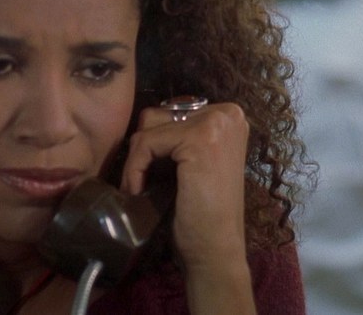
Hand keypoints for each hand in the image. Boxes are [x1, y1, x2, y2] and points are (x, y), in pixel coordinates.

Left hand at [121, 102, 255, 313]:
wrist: (216, 249)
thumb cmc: (203, 212)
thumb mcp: (192, 163)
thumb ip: (177, 137)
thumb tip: (142, 121)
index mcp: (228, 116)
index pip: (170, 113)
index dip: (152, 144)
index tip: (149, 174)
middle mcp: (227, 114)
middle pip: (156, 116)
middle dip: (143, 151)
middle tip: (143, 183)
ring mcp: (216, 124)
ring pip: (148, 129)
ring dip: (137, 161)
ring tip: (141, 188)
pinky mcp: (199, 139)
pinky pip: (145, 143)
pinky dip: (134, 170)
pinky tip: (139, 192)